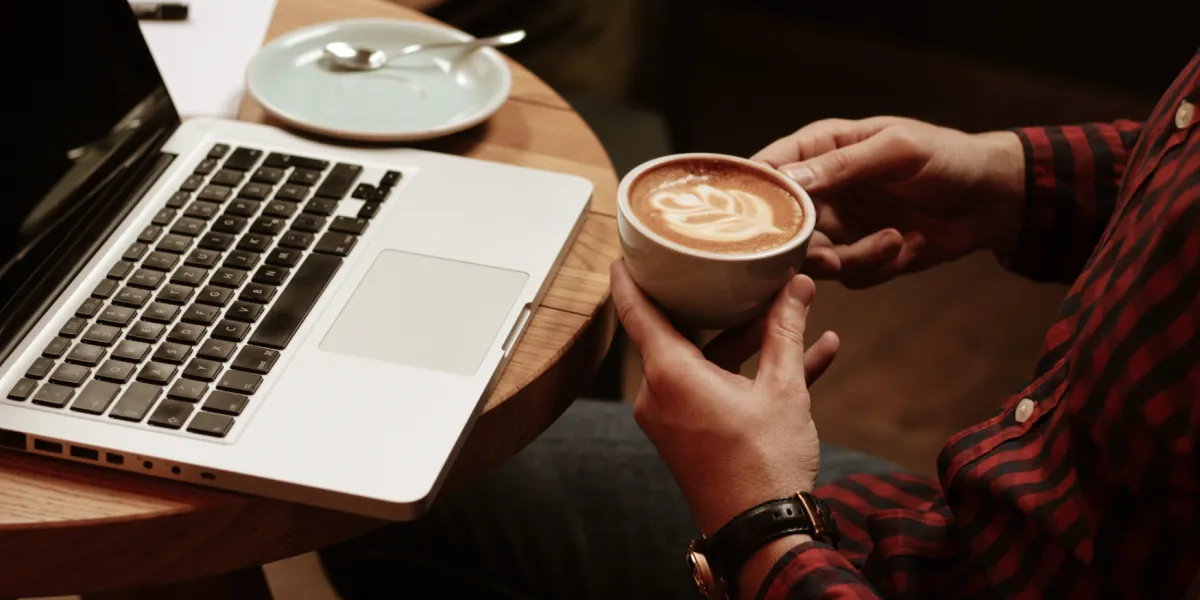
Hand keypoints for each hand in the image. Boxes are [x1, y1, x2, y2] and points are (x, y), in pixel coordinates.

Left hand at [611, 260, 837, 535]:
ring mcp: (674, 417)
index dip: (629, 277)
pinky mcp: (692, 434)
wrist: (763, 533)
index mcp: (669, 374)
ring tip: (793, 316)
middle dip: (718, 305)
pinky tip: (810, 355)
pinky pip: (718, 390)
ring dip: (751, 343)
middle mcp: (660, 394)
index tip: (626, 251)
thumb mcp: (783, 388)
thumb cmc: (764, 466)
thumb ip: (785, 330)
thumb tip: (797, 285)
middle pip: (681, 332)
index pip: (635, 311)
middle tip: (730, 271)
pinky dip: (752, 375)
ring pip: (709, 362)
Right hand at [753, 117, 1025, 287]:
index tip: (755, 224)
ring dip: (856, 258)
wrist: (995, 199)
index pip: (765, 171)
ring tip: (896, 241)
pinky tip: (911, 244)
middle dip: (808, 248)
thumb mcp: (897, 150)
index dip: (753, 198)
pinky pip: (851, 276)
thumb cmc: (948, 157)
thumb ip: (842, 165)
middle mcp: (820, 190)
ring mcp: (838, 226)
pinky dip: (881, 266)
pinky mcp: (860, 256)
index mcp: (819, 149)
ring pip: (815, 260)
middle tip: (834, 255)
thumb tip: (787, 181)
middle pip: (781, 228)